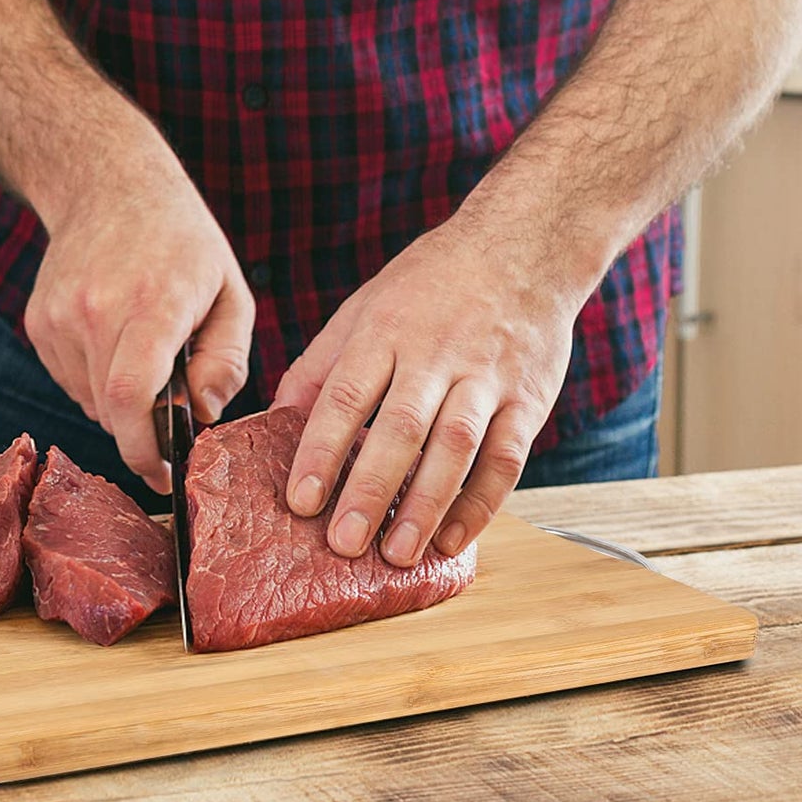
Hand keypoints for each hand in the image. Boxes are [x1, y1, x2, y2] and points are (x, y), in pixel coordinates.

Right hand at [24, 142, 254, 493]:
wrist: (109, 184)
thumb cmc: (182, 240)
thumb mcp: (231, 294)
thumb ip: (227, 361)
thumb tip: (204, 416)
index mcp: (153, 303)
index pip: (133, 398)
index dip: (146, 450)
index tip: (166, 475)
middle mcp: (96, 310)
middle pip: (111, 410)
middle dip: (144, 431)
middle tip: (171, 415)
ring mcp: (60, 316)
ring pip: (90, 401)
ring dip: (121, 404)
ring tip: (146, 358)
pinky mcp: (39, 322)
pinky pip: (71, 380)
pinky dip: (97, 381)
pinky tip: (116, 343)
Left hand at [274, 214, 578, 563]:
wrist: (522, 247)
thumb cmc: (430, 284)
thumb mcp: (365, 308)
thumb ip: (321, 365)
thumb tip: (274, 421)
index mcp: (384, 331)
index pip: (346, 394)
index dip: (322, 450)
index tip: (301, 500)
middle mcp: (434, 354)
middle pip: (400, 426)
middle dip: (370, 489)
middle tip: (344, 543)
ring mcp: (485, 377)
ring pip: (455, 447)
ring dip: (425, 505)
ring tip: (397, 554)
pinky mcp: (527, 399)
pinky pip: (506, 457)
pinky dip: (482, 503)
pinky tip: (453, 538)